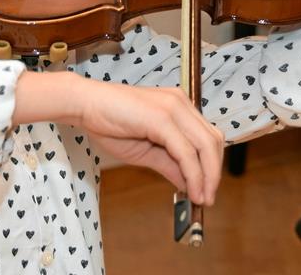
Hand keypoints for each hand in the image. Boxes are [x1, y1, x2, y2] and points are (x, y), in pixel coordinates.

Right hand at [75, 80, 224, 205]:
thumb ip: (170, 164)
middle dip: (214, 173)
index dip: (212, 165)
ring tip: (201, 198)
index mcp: (179, 106)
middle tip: (208, 198)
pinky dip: (193, 174)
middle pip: (213, 140)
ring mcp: (173, 108)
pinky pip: (186, 151)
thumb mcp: (145, 151)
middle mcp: (181, 103)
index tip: (208, 189)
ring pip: (205, 146)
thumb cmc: (110, 124)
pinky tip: (190, 189)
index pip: (208, 136)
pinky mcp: (163, 119)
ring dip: (207, 176)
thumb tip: (188, 184)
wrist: (85, 105)